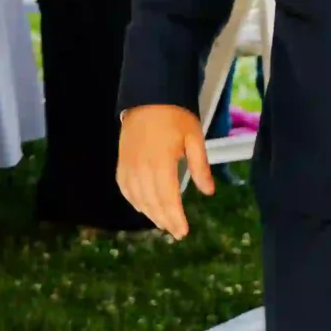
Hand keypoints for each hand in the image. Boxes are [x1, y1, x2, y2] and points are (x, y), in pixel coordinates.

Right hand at [116, 103, 214, 238]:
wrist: (149, 98)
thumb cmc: (176, 117)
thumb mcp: (194, 139)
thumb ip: (200, 167)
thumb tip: (208, 192)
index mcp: (162, 163)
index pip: (168, 198)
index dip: (175, 217)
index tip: (182, 232)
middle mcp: (142, 168)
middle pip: (152, 202)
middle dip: (165, 220)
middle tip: (176, 233)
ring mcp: (129, 165)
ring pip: (137, 198)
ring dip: (149, 213)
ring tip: (163, 223)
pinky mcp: (122, 162)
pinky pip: (124, 187)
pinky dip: (133, 200)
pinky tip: (142, 207)